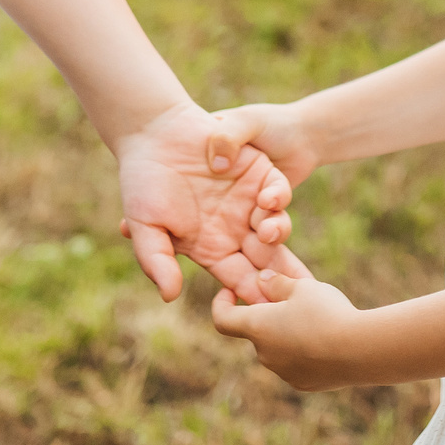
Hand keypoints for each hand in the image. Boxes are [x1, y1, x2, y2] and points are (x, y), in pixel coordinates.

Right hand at [113, 100, 302, 303]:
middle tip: (302, 288)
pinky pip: (277, 190)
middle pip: (268, 259)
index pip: (240, 279)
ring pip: (277, 225)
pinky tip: (266, 200)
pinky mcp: (258, 172)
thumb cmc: (142, 183)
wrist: (152, 132)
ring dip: (278, 233)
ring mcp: (249, 200)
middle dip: (286, 275)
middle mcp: (235, 228)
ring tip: (267, 232)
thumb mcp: (145, 225)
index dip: (255, 295)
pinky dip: (277, 197)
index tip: (269, 311)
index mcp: (211, 248)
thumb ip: (156, 261)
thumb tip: (170, 297)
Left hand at [211, 263, 368, 389]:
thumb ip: (277, 283)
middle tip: (296, 299)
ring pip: (279, 348)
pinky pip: (297, 364)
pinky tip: (329, 341)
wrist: (360, 351)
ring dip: (289, 333)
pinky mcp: (303, 384)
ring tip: (319, 318)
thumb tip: (261, 280)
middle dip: (270, 316)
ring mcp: (283, 372)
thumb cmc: (327, 312)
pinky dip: (305, 352)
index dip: (221, 304)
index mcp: (258, 327)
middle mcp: (264, 354)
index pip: (223, 319)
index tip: (229, 292)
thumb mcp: (303, 287)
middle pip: (258, 332)